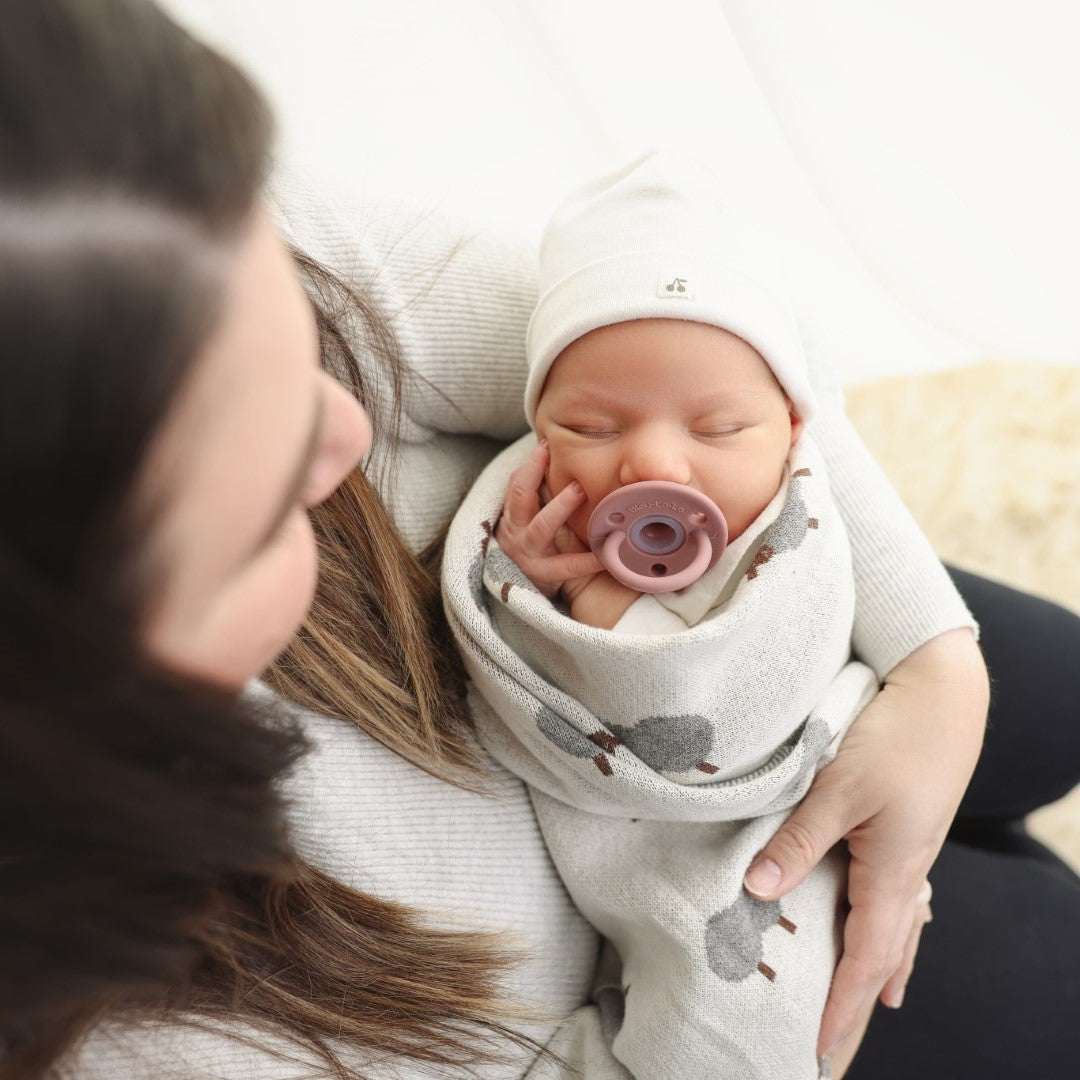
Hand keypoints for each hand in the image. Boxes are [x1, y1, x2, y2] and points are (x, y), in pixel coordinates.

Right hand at [495, 439, 602, 598]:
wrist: (524, 590)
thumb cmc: (535, 545)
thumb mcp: (529, 520)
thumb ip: (541, 495)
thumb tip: (563, 457)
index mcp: (513, 515)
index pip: (516, 484)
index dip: (530, 465)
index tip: (546, 445)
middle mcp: (516, 531)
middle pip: (521, 497)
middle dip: (536, 475)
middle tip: (560, 451)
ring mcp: (529, 554)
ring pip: (542, 527)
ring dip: (561, 506)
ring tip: (582, 490)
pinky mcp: (545, 575)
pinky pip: (568, 565)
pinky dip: (589, 560)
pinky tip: (609, 553)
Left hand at [741, 628, 987, 1060]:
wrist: (943, 691)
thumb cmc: (895, 735)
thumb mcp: (839, 787)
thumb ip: (798, 840)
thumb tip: (759, 892)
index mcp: (892, 873)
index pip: (865, 960)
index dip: (841, 1008)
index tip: (819, 1053)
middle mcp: (907, 874)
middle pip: (884, 958)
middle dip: (857, 1006)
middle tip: (834, 1050)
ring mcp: (911, 854)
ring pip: (894, 931)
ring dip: (874, 972)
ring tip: (863, 1008)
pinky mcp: (906, 833)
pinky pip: (899, 901)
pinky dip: (890, 932)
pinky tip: (892, 935)